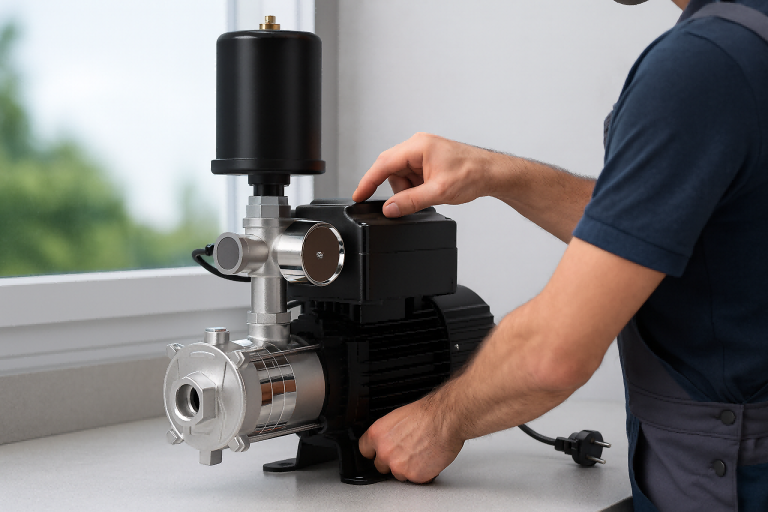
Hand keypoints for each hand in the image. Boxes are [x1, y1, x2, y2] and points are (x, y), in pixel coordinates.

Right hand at [352, 132, 506, 216]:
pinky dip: (416, 188)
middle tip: (401, 205)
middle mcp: (418, 145)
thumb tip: (390, 209)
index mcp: (418, 146)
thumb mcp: (438, 192)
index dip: (368, 181)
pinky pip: (411, 176)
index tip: (359, 195)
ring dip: (408, 190)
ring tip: (429, 195)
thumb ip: (410, 201)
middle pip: (391, 169)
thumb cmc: (473, 173)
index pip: (384, 163)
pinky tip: (430, 192)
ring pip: (401, 175)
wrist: (492, 174)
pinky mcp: (427, 161)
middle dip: (396, 189)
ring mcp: (423, 152)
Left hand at [358, 395, 464, 482]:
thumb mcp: (397, 417)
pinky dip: (422, 472)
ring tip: (420, 452)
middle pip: (380, 465)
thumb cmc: (427, 414)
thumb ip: (386, 433)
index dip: (374, 451)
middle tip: (406, 451)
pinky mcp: (414, 476)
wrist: (445, 419)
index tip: (378, 452)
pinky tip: (427, 458)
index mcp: (377, 434)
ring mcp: (398, 466)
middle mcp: (384, 451)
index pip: (364, 450)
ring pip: (398, 474)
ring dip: (407, 468)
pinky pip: (415, 479)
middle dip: (392, 460)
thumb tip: (385, 441)